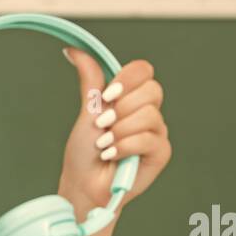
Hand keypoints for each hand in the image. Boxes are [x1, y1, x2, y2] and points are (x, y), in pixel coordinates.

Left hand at [57, 49, 171, 216]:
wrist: (84, 185)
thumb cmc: (85, 153)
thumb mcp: (87, 112)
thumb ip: (91, 81)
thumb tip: (74, 50)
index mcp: (131, 98)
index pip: (143, 71)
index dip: (127, 79)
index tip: (107, 94)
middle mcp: (148, 112)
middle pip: (151, 90)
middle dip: (120, 109)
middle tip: (102, 126)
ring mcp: (157, 132)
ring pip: (149, 115)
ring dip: (119, 130)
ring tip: (104, 144)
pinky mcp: (161, 152)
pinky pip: (149, 138)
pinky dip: (125, 146)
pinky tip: (112, 155)